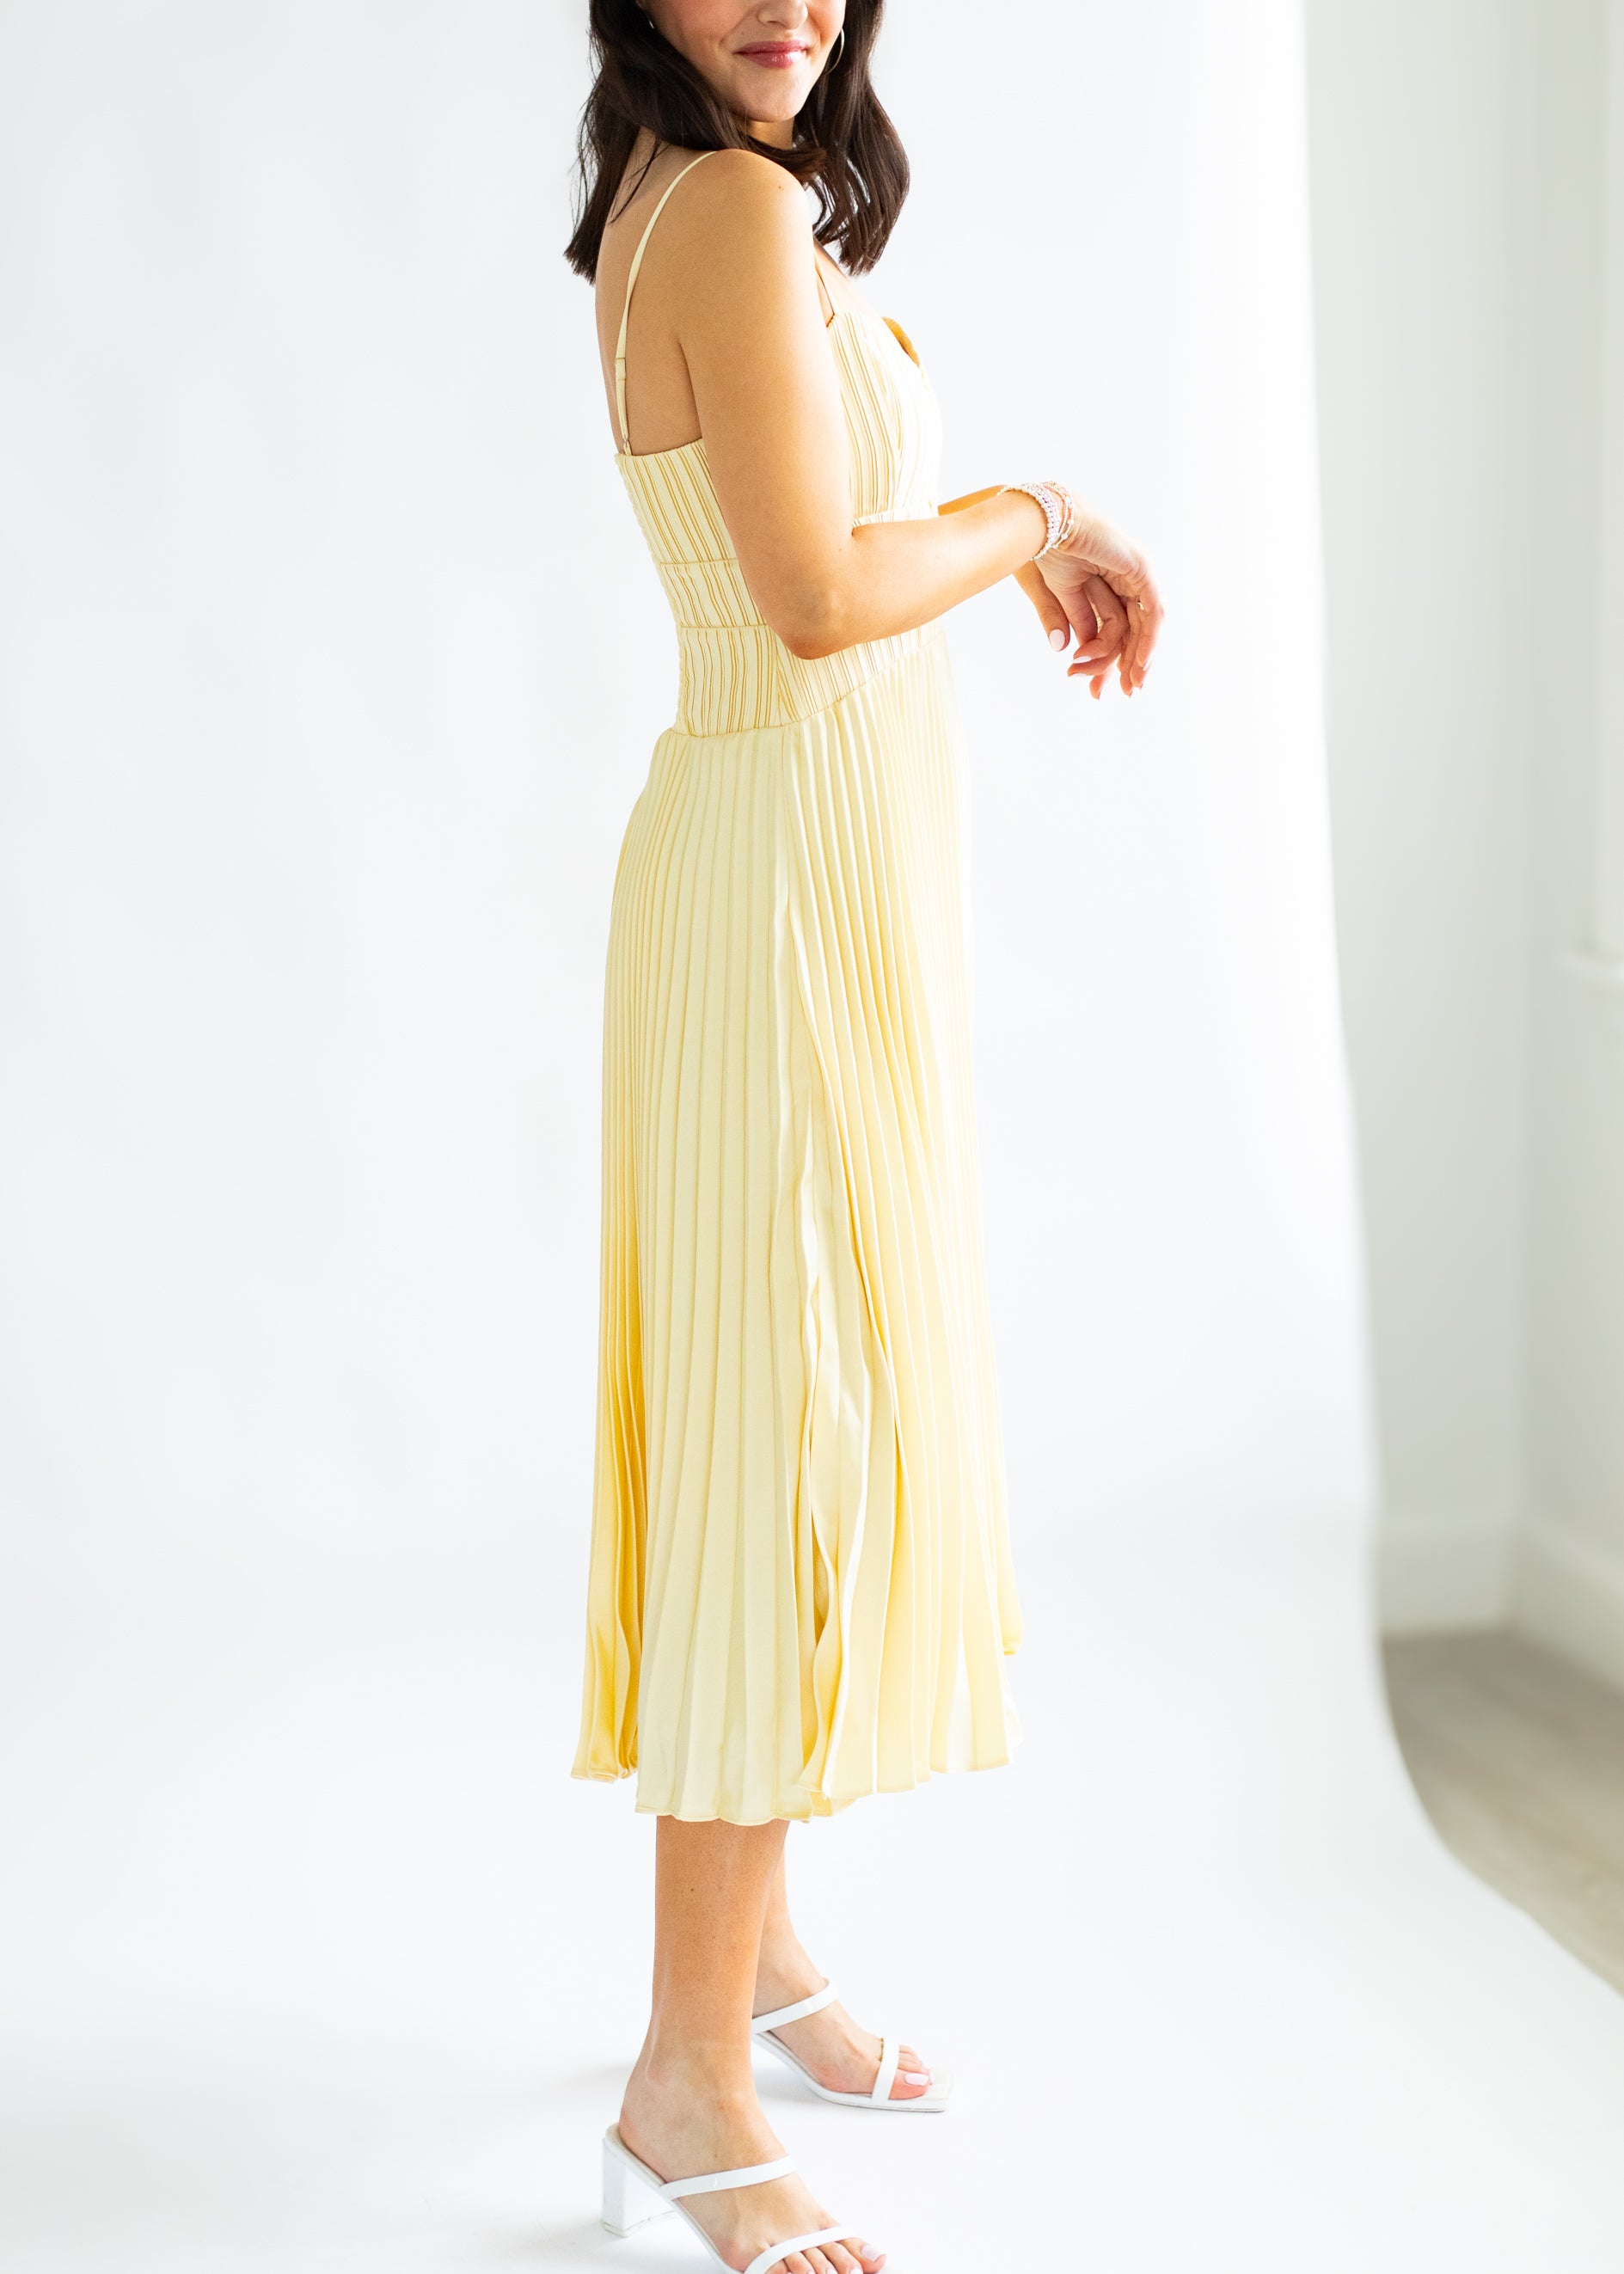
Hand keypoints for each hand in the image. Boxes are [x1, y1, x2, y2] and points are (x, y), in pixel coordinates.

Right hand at [1037, 499, 1163, 697]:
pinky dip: (1149, 640)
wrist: (1041, 522)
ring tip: (1127, 687)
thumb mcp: (1056, 595)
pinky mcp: (1141, 568)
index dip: (1105, 661)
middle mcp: (1123, 577)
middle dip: (1124, 665)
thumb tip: (1065, 650)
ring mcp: (1135, 572)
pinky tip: (1141, 665)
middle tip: (1117, 695)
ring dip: (1135, 659)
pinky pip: (1153, 613)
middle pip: (1132, 631)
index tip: (1093, 688)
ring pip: (1143, 627)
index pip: (1113, 629)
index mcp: (1103, 580)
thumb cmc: (1040, 549)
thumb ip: (1067, 620)